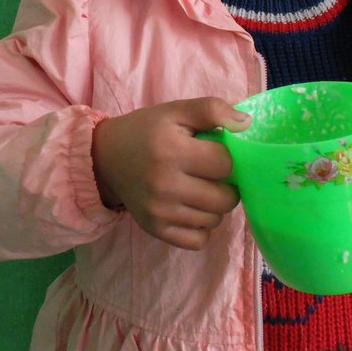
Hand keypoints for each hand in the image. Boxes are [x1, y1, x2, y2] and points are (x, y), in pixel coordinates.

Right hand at [92, 97, 248, 249]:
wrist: (104, 158)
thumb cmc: (146, 131)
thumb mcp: (175, 111)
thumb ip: (211, 110)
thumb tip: (246, 124)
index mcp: (171, 151)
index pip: (226, 164)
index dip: (226, 158)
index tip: (214, 153)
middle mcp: (165, 185)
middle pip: (225, 199)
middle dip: (226, 185)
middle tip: (210, 174)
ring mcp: (159, 212)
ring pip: (214, 220)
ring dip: (214, 206)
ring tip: (199, 189)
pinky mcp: (155, 230)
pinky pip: (198, 241)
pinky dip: (201, 227)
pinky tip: (191, 208)